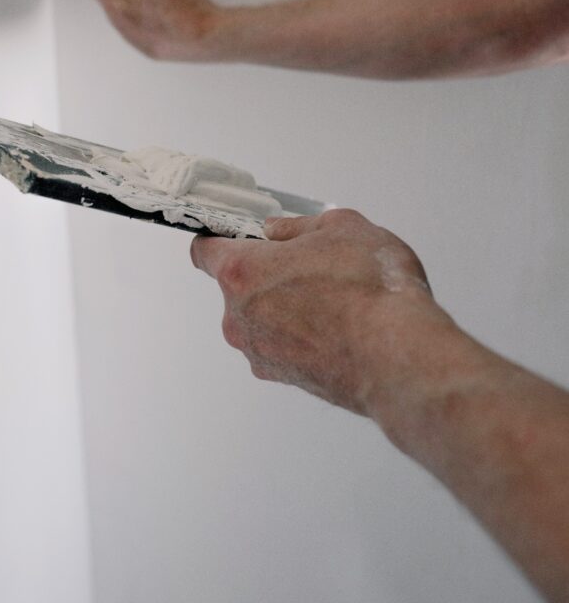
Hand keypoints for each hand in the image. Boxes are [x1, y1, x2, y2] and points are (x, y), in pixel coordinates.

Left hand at [191, 209, 446, 414]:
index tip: (236, 233)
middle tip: (307, 261)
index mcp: (242, 272)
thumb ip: (298, 226)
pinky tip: (336, 324)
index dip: (219, 237)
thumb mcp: (341, 227)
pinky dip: (300, 333)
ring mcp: (260, 352)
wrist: (401, 359)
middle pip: (236, 285)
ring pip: (260, 316)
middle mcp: (240, 316)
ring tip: (332, 296)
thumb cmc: (372, 293)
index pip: (204, 251)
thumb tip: (280, 231)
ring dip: (284, 304)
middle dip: (266, 271)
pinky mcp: (284, 377)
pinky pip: (281, 344)